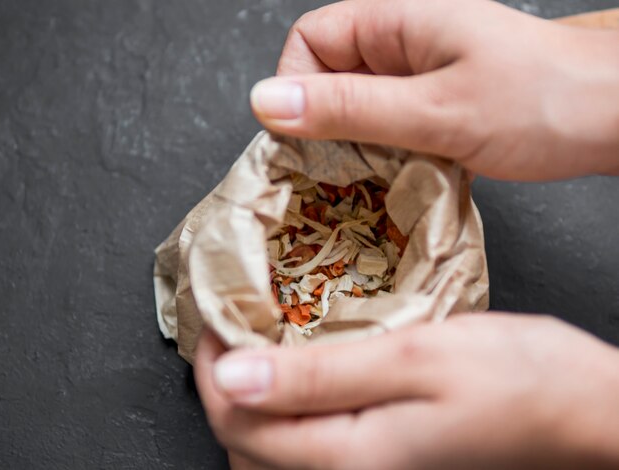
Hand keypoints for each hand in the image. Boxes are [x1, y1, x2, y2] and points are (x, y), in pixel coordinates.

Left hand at [195, 313, 618, 469]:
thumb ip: (320, 375)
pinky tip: (304, 367)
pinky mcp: (382, 460)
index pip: (239, 420)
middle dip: (225, 382)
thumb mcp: (413, 358)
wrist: (579, 410)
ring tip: (261, 341)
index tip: (217, 318)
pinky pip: (310, 442)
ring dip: (255, 394)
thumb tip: (235, 374)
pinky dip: (290, 405)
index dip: (212, 367)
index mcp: (348, 455)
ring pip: (272, 448)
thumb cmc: (516, 378)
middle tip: (234, 326)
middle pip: (245, 441)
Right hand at [249, 0, 618, 180]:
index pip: (310, 41)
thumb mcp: (435, 111)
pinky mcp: (437, 107)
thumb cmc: (540, 102)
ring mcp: (421, 78)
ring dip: (357, 149)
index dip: (297, 88)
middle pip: (329, 78)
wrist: (615, 113)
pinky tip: (402, 178)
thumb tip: (266, 102)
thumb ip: (349, 108)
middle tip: (343, 173)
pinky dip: (386, 157)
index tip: (308, 140)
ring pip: (358, 110)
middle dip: (326, 127)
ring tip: (378, 178)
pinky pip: (389, 129)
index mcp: (396, 24)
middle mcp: (402, 46)